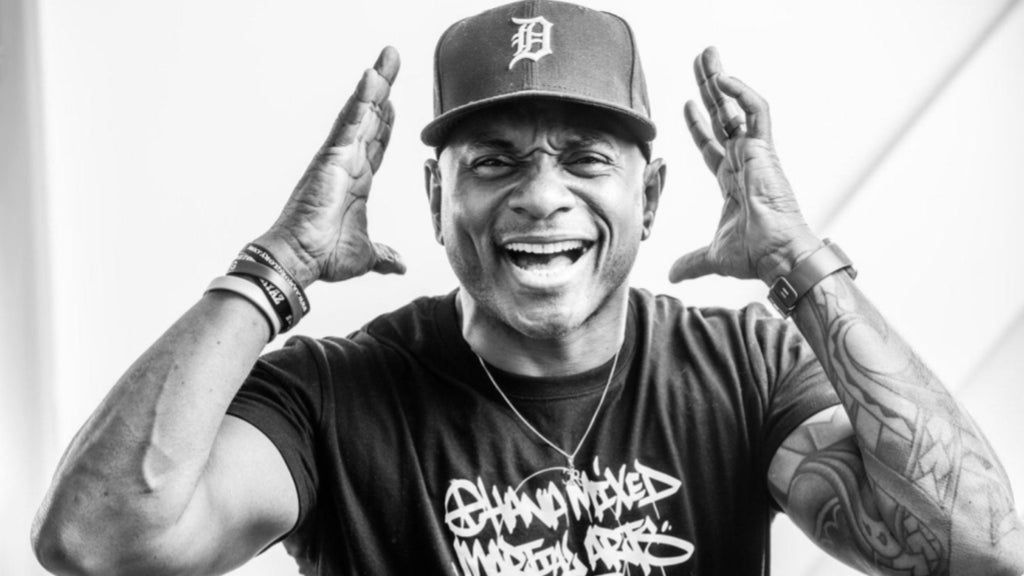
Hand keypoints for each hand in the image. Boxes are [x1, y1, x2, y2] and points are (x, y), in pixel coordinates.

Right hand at [255, 46, 404, 286]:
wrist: (299, 261)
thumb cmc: (322, 256)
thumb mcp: (366, 255)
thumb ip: (384, 255)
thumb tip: (398, 265)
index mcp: (357, 182)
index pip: (376, 145)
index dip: (386, 124)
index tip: (395, 104)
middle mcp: (348, 164)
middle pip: (371, 119)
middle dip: (383, 90)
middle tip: (393, 59)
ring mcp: (339, 157)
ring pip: (361, 113)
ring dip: (375, 84)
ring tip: (387, 57)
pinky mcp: (332, 157)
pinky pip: (350, 123)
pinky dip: (362, 99)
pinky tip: (372, 77)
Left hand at [668, 47, 820, 285]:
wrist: (778, 257)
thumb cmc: (757, 256)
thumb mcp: (713, 257)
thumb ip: (692, 261)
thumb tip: (672, 273)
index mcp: (734, 181)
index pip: (713, 144)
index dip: (699, 125)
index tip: (685, 106)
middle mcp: (745, 162)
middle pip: (724, 117)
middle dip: (709, 90)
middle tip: (698, 62)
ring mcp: (756, 154)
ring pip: (738, 107)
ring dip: (721, 80)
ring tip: (707, 55)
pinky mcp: (765, 150)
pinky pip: (756, 112)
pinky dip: (741, 93)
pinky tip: (723, 79)